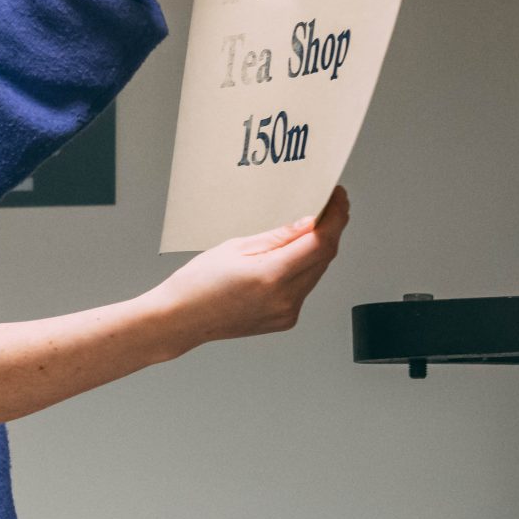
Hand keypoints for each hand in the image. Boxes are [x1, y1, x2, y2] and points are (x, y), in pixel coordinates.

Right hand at [156, 186, 349, 345]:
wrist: (181, 319)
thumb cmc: (197, 284)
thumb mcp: (236, 247)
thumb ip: (277, 237)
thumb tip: (308, 223)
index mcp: (272, 276)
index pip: (321, 242)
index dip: (335, 217)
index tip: (337, 199)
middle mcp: (284, 298)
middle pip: (324, 257)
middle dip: (330, 229)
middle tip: (327, 207)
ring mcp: (287, 313)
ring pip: (317, 272)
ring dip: (319, 249)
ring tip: (310, 229)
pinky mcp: (285, 320)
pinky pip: (305, 288)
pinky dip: (305, 268)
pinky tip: (293, 257)